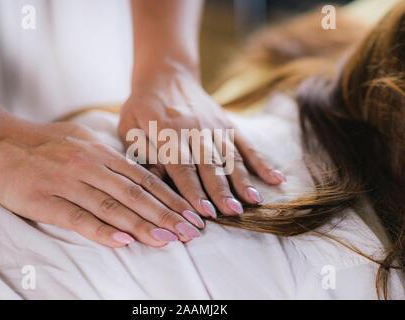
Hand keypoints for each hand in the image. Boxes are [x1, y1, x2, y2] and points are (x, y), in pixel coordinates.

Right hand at [0, 121, 203, 247]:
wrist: (2, 141)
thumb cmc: (47, 143)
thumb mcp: (85, 140)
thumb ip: (111, 159)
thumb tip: (139, 173)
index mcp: (103, 154)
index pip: (145, 179)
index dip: (171, 198)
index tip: (191, 214)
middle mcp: (91, 167)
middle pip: (136, 195)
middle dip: (167, 215)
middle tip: (190, 232)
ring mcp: (69, 183)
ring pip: (112, 206)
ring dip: (142, 225)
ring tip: (167, 240)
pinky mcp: (46, 200)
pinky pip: (77, 217)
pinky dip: (101, 230)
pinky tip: (122, 241)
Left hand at [118, 63, 285, 217]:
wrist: (166, 74)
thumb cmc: (143, 106)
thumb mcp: (129, 125)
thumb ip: (140, 150)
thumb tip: (158, 177)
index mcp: (166, 132)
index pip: (181, 166)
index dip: (193, 190)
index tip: (202, 212)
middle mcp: (194, 130)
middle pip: (210, 164)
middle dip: (221, 190)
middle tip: (231, 212)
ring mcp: (214, 126)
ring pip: (231, 156)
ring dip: (243, 179)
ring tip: (254, 201)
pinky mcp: (227, 124)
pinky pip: (246, 144)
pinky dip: (261, 162)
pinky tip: (276, 179)